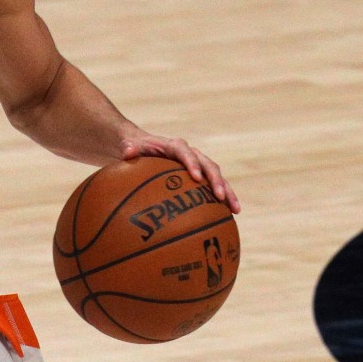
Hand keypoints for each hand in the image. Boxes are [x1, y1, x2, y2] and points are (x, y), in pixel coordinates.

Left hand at [121, 136, 241, 213]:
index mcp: (174, 146)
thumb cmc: (136, 149)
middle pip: (208, 165)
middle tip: (220, 196)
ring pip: (217, 177)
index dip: (192, 163)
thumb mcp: (129, 146)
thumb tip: (127, 152)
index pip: (185, 152)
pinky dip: (224, 199)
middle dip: (216, 180)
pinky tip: (231, 215)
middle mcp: (191, 154)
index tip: (196, 177)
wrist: (144, 148)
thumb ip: (129, 148)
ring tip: (235, 209)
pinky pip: (214, 187)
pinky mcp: (201, 176)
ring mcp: (199, 165)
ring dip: (227, 191)